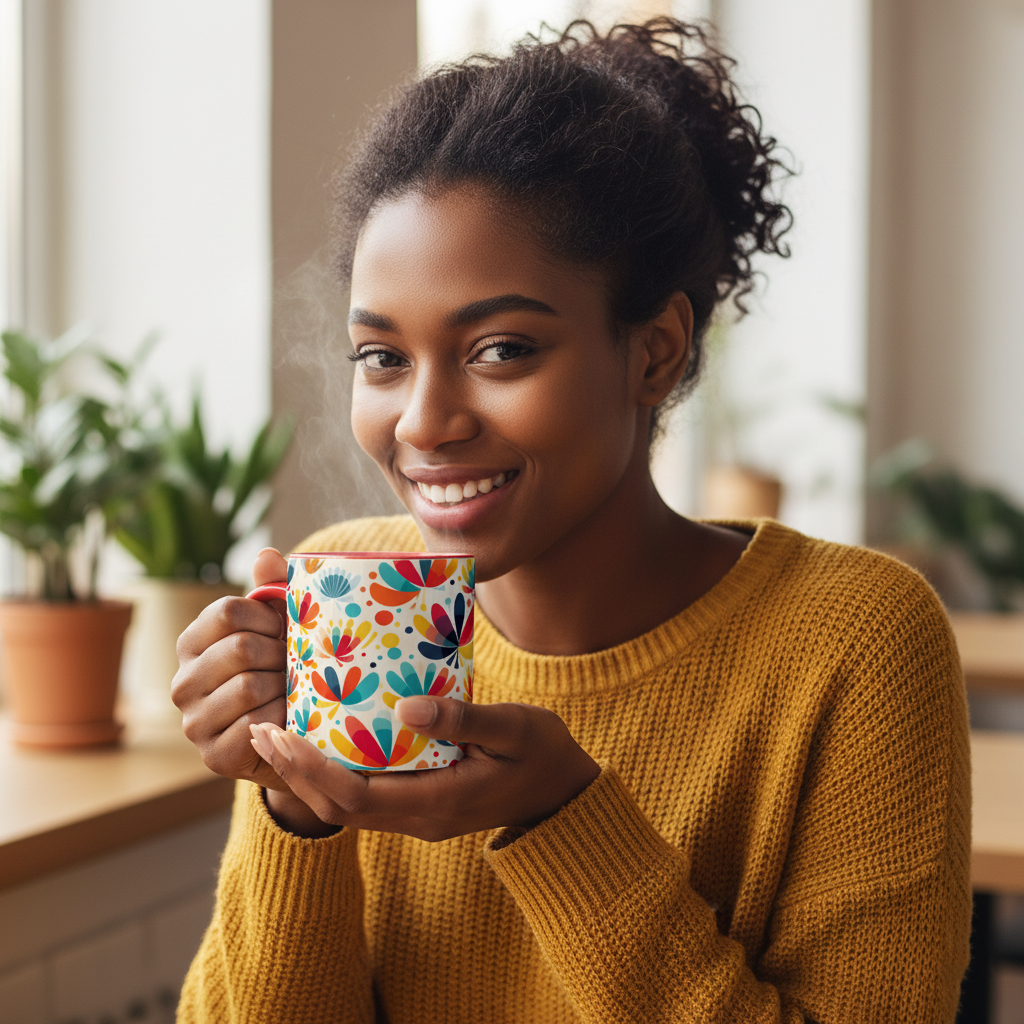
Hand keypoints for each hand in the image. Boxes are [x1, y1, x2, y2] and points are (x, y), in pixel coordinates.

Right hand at [172, 547, 291, 793]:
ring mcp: (194, 722)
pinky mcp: (214, 756)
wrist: (294, 738)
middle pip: (241, 648)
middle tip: (295, 665)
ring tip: (293, 691)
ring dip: (283, 687)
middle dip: (280, 655)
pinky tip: (288, 719)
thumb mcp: (280, 628)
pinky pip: (255, 724)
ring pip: (248, 686)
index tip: (283, 631)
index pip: (228, 610)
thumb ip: (273, 590)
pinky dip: (281, 719)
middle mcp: (182, 682)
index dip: (268, 617)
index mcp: (192, 643)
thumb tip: (267, 554)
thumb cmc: (284, 672)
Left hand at [250, 696, 601, 840]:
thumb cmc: (544, 755)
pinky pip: (364, 797)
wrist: (563, 795)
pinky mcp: (420, 805)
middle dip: (293, 772)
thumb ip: (467, 718)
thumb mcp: (517, 727)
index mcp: (437, 802)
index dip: (310, 770)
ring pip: (346, 807)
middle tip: (261, 730)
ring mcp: (418, 816)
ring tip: (275, 736)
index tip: (279, 734)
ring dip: (306, 775)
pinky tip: (321, 742)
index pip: (354, 797)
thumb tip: (411, 706)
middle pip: (337, 808)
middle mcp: (418, 818)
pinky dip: (332, 774)